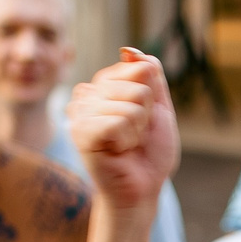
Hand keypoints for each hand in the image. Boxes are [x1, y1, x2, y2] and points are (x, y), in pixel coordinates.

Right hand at [68, 49, 180, 209]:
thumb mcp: (159, 109)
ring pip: (130, 105)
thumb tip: (130, 51)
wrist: (141, 190)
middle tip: (134, 138)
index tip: (143, 120)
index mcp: (104, 85)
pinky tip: (117, 151)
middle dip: (146, 116)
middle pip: (137, 87)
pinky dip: (127, 140)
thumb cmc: (148, 153)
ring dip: (137, 131)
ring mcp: (80, 112)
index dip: (151, 98)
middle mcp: (87, 94)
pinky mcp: (81, 131)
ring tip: (125, 145)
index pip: (137, 68)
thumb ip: (151, 76)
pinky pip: (118, 122)